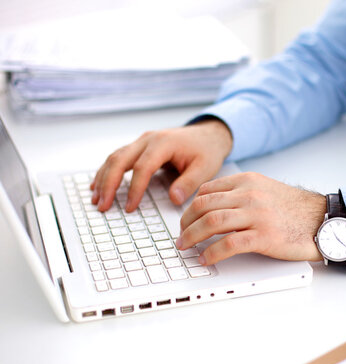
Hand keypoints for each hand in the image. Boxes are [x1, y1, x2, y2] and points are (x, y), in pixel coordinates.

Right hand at [90, 119, 232, 211]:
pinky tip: (98, 185)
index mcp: (164, 143)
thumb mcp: (205, 168)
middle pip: (120, 160)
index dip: (134, 189)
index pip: (143, 167)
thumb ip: (189, 183)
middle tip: (103, 205)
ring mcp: (142, 141)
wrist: (208, 135)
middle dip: (109, 184)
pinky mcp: (139, 147)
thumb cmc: (206, 151)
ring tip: (97, 199)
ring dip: (103, 178)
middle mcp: (148, 139)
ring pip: (115, 158)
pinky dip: (106, 172)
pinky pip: (118, 158)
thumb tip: (173, 199)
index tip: (130, 207)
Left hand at [176, 172, 325, 264]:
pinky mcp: (264, 236)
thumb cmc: (296, 210)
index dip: (190, 207)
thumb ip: (242, 194)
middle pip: (204, 206)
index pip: (207, 190)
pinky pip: (229, 244)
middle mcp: (250, 194)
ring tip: (185, 247)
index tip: (186, 220)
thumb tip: (215, 209)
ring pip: (212, 222)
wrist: (324, 220)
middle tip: (181, 237)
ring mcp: (257, 215)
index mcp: (248, 181)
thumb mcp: (267, 191)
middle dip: (186, 223)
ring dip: (192, 237)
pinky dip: (212, 252)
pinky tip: (206, 258)